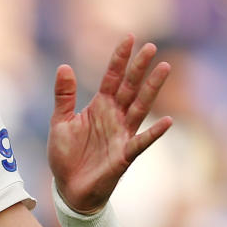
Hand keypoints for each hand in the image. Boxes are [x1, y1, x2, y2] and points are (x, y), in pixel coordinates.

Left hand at [47, 35, 171, 213]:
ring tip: (164, 68)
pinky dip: (154, 133)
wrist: (69, 188)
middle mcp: (114, 117)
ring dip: (151, 89)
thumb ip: (64, 96)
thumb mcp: (59, 122)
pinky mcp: (125, 155)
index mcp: (99, 107)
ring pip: (140, 107)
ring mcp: (122, 134)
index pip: (112, 78)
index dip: (119, 59)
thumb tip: (64, 66)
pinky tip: (167, 121)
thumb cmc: (66, 156)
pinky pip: (141, 142)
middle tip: (151, 46)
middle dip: (139, 68)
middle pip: (129, 87)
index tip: (129, 38)